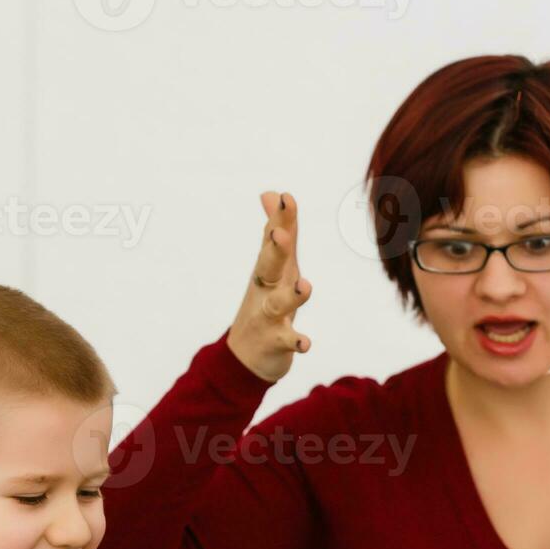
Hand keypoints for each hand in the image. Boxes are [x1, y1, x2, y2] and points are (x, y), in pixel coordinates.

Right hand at [227, 191, 312, 381]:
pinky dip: (295, 342)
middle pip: (269, 266)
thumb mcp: (271, 266)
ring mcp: (268, 316)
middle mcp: (266, 289)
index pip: (274, 239)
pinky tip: (305, 344)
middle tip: (280, 233)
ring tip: (305, 285)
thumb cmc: (264, 303)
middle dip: (275, 250)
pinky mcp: (275, 342)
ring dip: (291, 295)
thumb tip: (270, 193)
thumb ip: (277, 230)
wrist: (244, 356)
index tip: (286, 197)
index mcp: (269, 269)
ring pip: (278, 304)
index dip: (281, 219)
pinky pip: (286, 341)